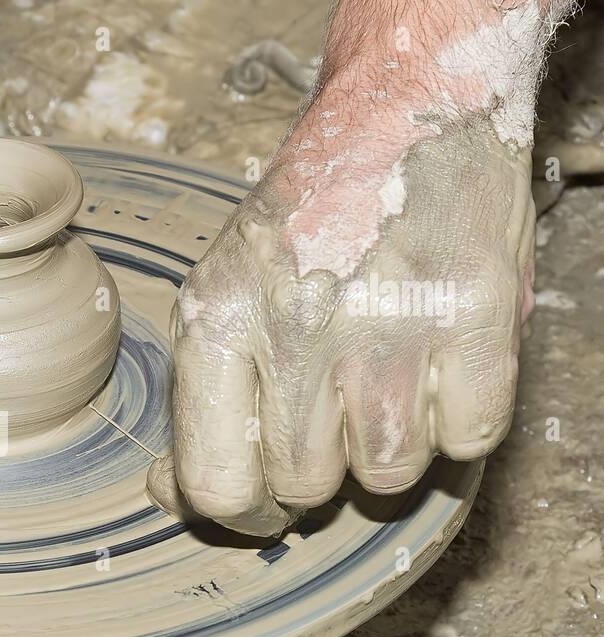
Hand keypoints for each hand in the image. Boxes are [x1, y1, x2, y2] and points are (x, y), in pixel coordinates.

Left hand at [148, 2, 549, 535]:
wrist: (403, 117)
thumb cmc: (304, 222)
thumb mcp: (220, 293)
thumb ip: (197, 399)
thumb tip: (168, 495)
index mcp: (217, 323)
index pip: (214, 484)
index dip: (239, 514)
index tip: (260, 506)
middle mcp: (296, 328)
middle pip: (303, 487)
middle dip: (319, 472)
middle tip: (333, 415)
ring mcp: (389, 324)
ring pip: (385, 475)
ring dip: (389, 448)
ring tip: (385, 380)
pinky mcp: (475, 316)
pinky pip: (466, 439)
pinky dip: (458, 420)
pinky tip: (439, 367)